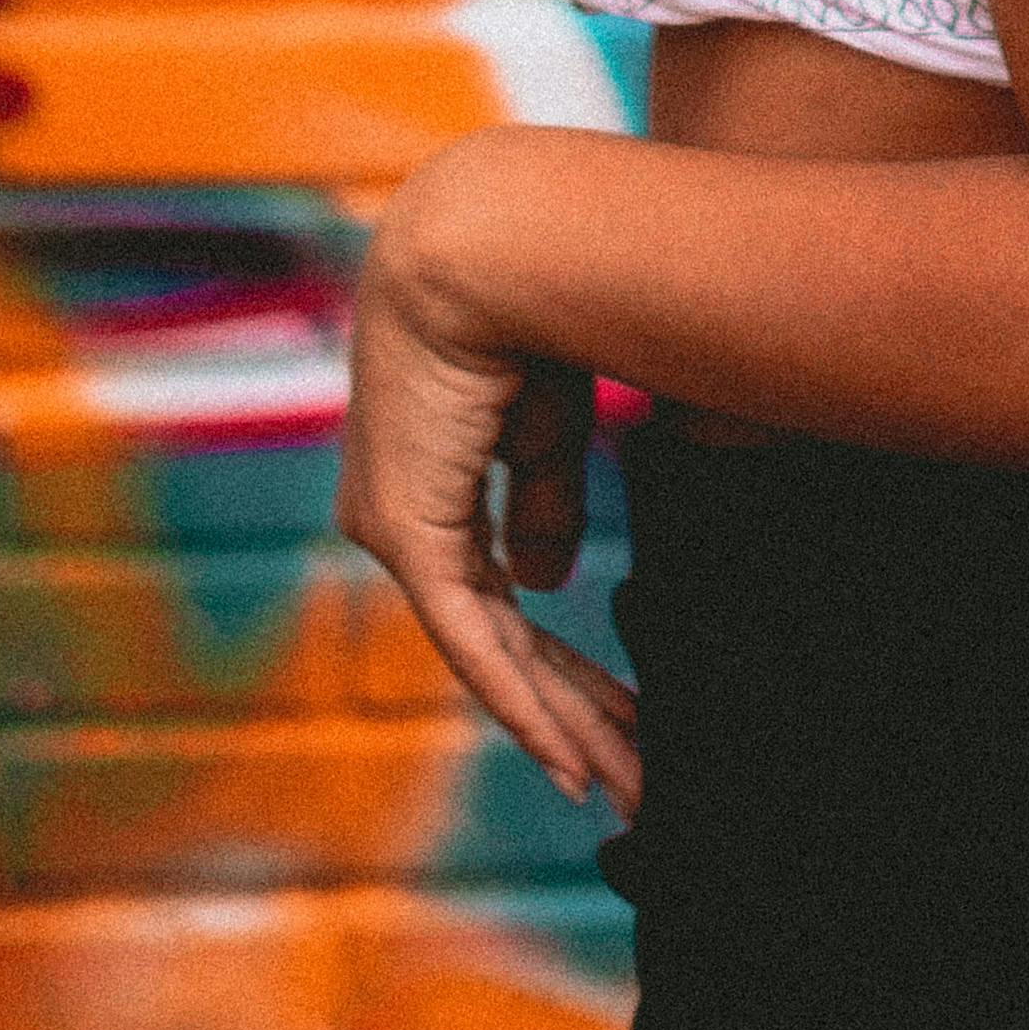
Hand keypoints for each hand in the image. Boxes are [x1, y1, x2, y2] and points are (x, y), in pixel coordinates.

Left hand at [338, 236, 641, 814]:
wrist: (478, 250)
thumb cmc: (515, 316)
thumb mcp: (544, 428)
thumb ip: (542, 503)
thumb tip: (541, 584)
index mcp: (426, 488)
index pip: (499, 602)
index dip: (556, 664)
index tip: (615, 712)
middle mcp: (399, 522)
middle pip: (499, 642)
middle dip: (571, 710)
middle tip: (630, 771)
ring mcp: (398, 532)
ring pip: (491, 654)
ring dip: (562, 720)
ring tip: (620, 780)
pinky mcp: (410, 530)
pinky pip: (473, 638)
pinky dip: (525, 699)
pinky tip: (569, 755)